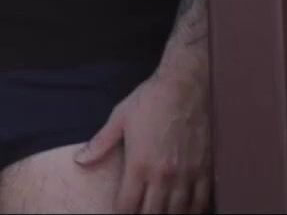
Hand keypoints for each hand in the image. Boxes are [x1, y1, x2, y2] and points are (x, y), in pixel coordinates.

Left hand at [74, 67, 210, 213]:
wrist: (186, 84)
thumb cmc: (151, 99)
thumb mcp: (119, 118)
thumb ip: (100, 144)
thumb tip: (80, 161)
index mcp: (139, 165)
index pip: (128, 205)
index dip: (122, 214)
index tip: (120, 213)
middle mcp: (164, 175)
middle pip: (153, 214)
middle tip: (139, 213)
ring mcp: (188, 175)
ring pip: (179, 212)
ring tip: (161, 212)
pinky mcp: (206, 169)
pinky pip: (203, 201)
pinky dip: (194, 210)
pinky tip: (187, 210)